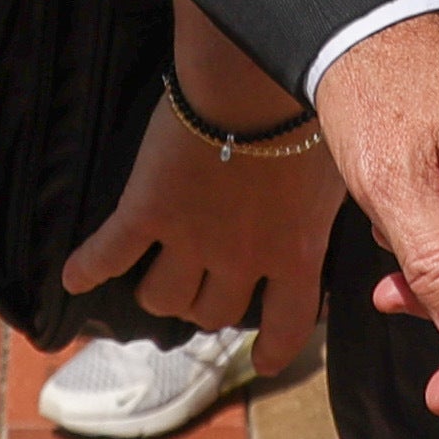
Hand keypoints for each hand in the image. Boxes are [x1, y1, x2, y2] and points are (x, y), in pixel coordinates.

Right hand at [60, 85, 346, 378]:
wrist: (251, 76)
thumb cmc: (307, 112)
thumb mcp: (343, 173)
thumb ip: (336, 211)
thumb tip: (364, 225)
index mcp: (294, 254)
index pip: (286, 326)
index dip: (272, 351)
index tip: (262, 361)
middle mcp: (240, 259)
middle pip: (214, 314)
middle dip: (209, 307)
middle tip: (205, 289)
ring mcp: (189, 238)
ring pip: (164, 297)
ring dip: (161, 293)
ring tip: (156, 277)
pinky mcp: (146, 209)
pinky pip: (111, 251)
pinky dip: (88, 270)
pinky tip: (73, 280)